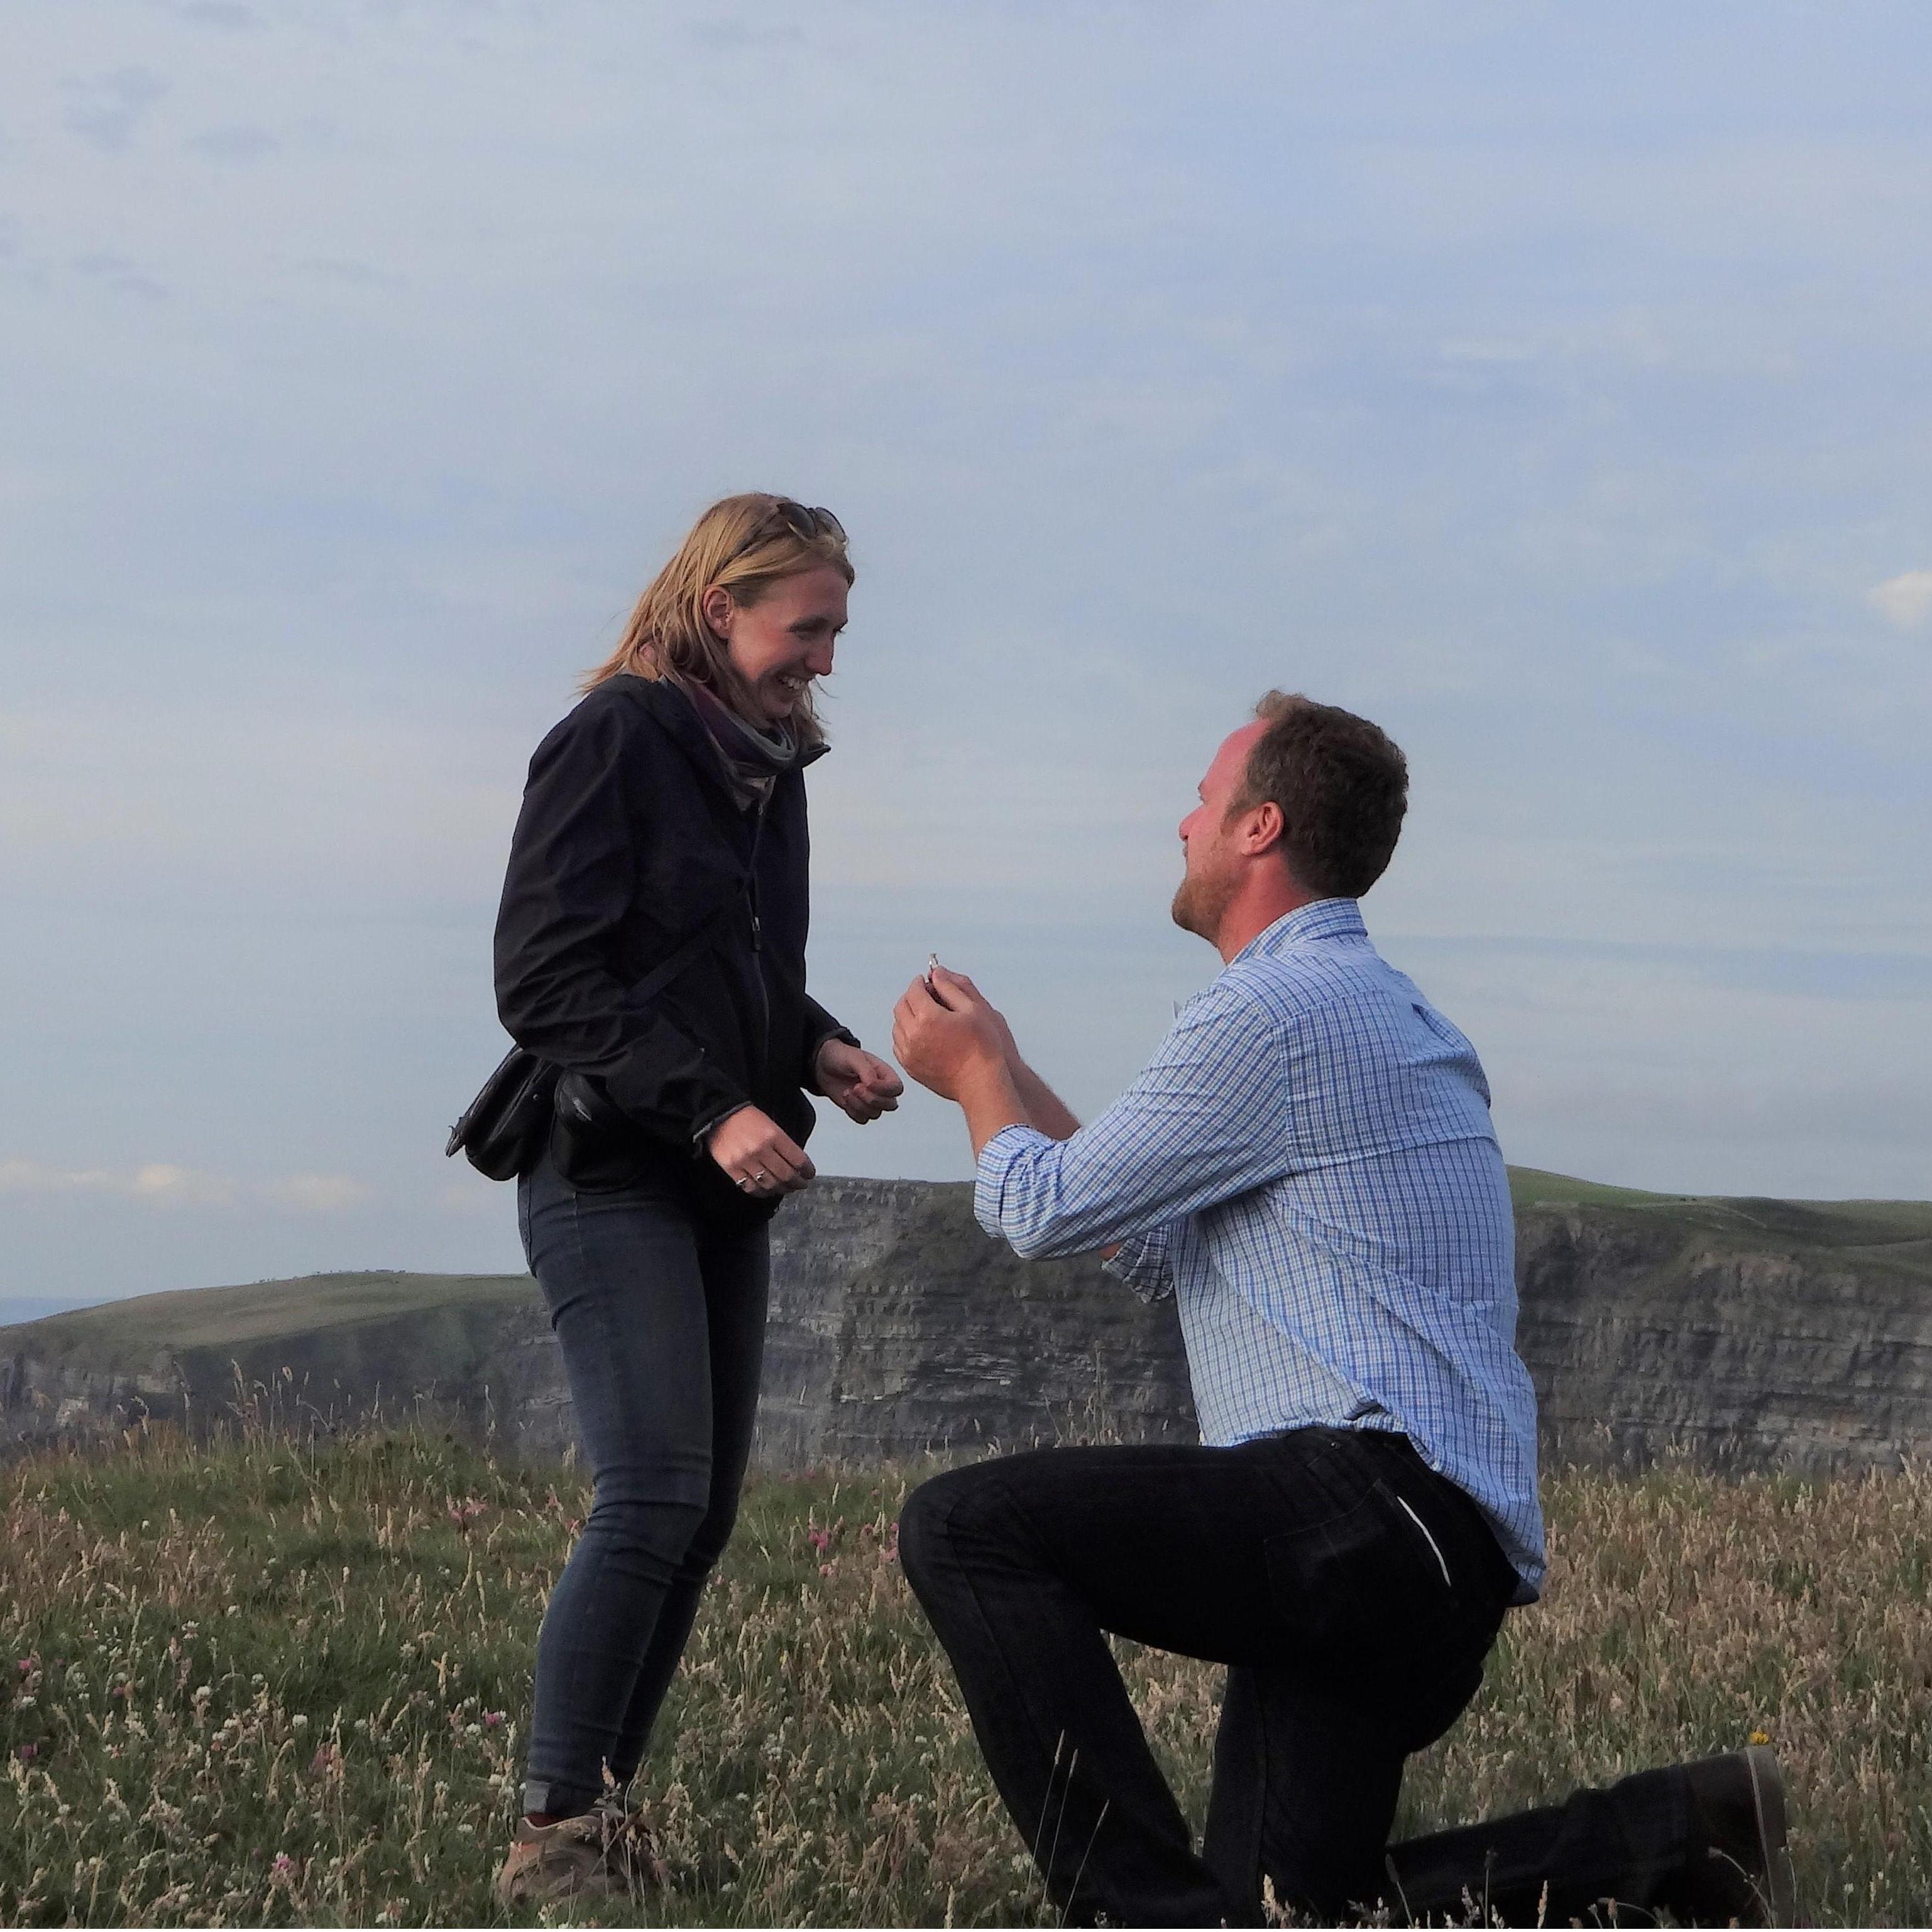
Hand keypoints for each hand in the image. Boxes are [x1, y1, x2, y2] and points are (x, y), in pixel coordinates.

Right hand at [705, 1106, 815, 1198]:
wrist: (719, 1115)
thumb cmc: (747, 1119)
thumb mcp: (771, 1125)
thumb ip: (784, 1144)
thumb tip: (798, 1164)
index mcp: (773, 1135)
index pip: (798, 1160)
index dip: (808, 1170)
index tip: (809, 1174)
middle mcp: (760, 1149)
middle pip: (786, 1175)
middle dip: (798, 1183)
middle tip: (801, 1184)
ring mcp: (745, 1161)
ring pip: (770, 1184)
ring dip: (782, 1189)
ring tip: (787, 1188)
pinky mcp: (732, 1169)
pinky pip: (751, 1188)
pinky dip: (763, 1193)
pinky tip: (768, 1191)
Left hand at [813, 1039, 903, 1123]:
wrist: (823, 1065)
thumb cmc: (842, 1057)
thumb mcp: (855, 1058)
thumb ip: (867, 1071)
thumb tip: (873, 1085)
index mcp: (885, 1073)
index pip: (896, 1088)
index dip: (884, 1089)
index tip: (867, 1083)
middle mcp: (881, 1089)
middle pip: (890, 1105)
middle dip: (871, 1099)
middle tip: (856, 1088)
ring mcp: (870, 1100)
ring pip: (875, 1113)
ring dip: (859, 1104)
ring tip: (847, 1091)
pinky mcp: (859, 1109)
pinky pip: (862, 1119)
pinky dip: (852, 1111)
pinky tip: (845, 1097)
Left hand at [892, 965, 1010, 1101]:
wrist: (980, 1082)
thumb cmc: (982, 1046)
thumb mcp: (973, 1009)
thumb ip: (951, 988)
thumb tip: (936, 973)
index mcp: (928, 1017)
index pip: (913, 991)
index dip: (920, 983)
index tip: (927, 982)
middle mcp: (913, 1034)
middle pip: (901, 1007)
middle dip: (911, 997)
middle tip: (925, 996)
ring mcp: (909, 1053)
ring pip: (897, 1026)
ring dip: (907, 1016)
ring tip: (924, 1016)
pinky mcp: (910, 1067)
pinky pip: (899, 1045)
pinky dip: (905, 1035)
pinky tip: (921, 1035)